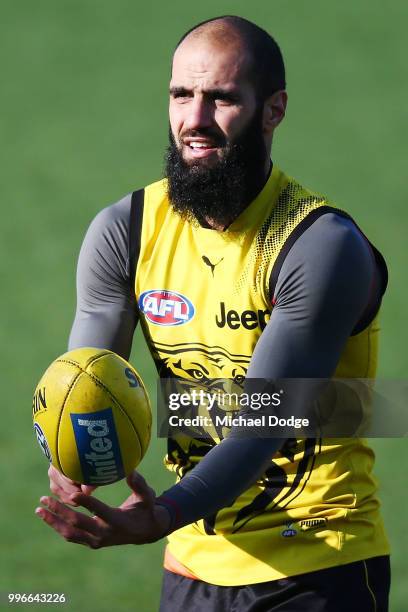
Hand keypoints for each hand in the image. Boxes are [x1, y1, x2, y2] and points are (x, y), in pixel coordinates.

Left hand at [36, 471, 171, 547]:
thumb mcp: (148, 497)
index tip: (71, 493)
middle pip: (78, 523)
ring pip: (70, 533)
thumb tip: (130, 470)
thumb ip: (140, 485)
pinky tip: (49, 516)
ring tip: (40, 509)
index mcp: (117, 520)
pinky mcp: (92, 543)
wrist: (146, 532)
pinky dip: (58, 527)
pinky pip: (72, 536)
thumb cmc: (146, 509)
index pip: (98, 510)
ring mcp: (97, 541)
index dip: (85, 502)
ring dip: (53, 521)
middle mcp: (105, 533)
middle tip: (44, 499)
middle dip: (59, 511)